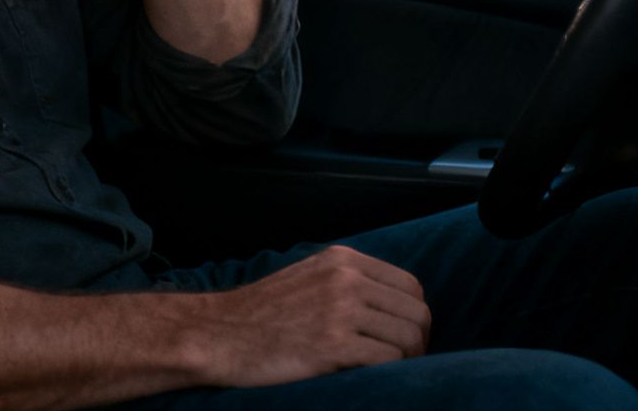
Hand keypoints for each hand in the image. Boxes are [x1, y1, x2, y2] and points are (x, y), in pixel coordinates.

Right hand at [189, 245, 430, 387]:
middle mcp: (346, 279)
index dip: (413, 316)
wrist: (219, 334)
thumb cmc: (262, 313)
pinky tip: (367, 376)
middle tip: (403, 362)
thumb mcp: (308, 276)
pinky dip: (388, 374)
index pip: (410, 286)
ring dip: (406, 362)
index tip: (404, 337)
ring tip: (387, 372)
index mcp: (342, 260)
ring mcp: (340, 311)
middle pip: (416, 313)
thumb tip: (391, 303)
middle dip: (417, 342)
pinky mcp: (334, 345)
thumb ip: (347, 280)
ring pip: (408, 339)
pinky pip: (388, 361)